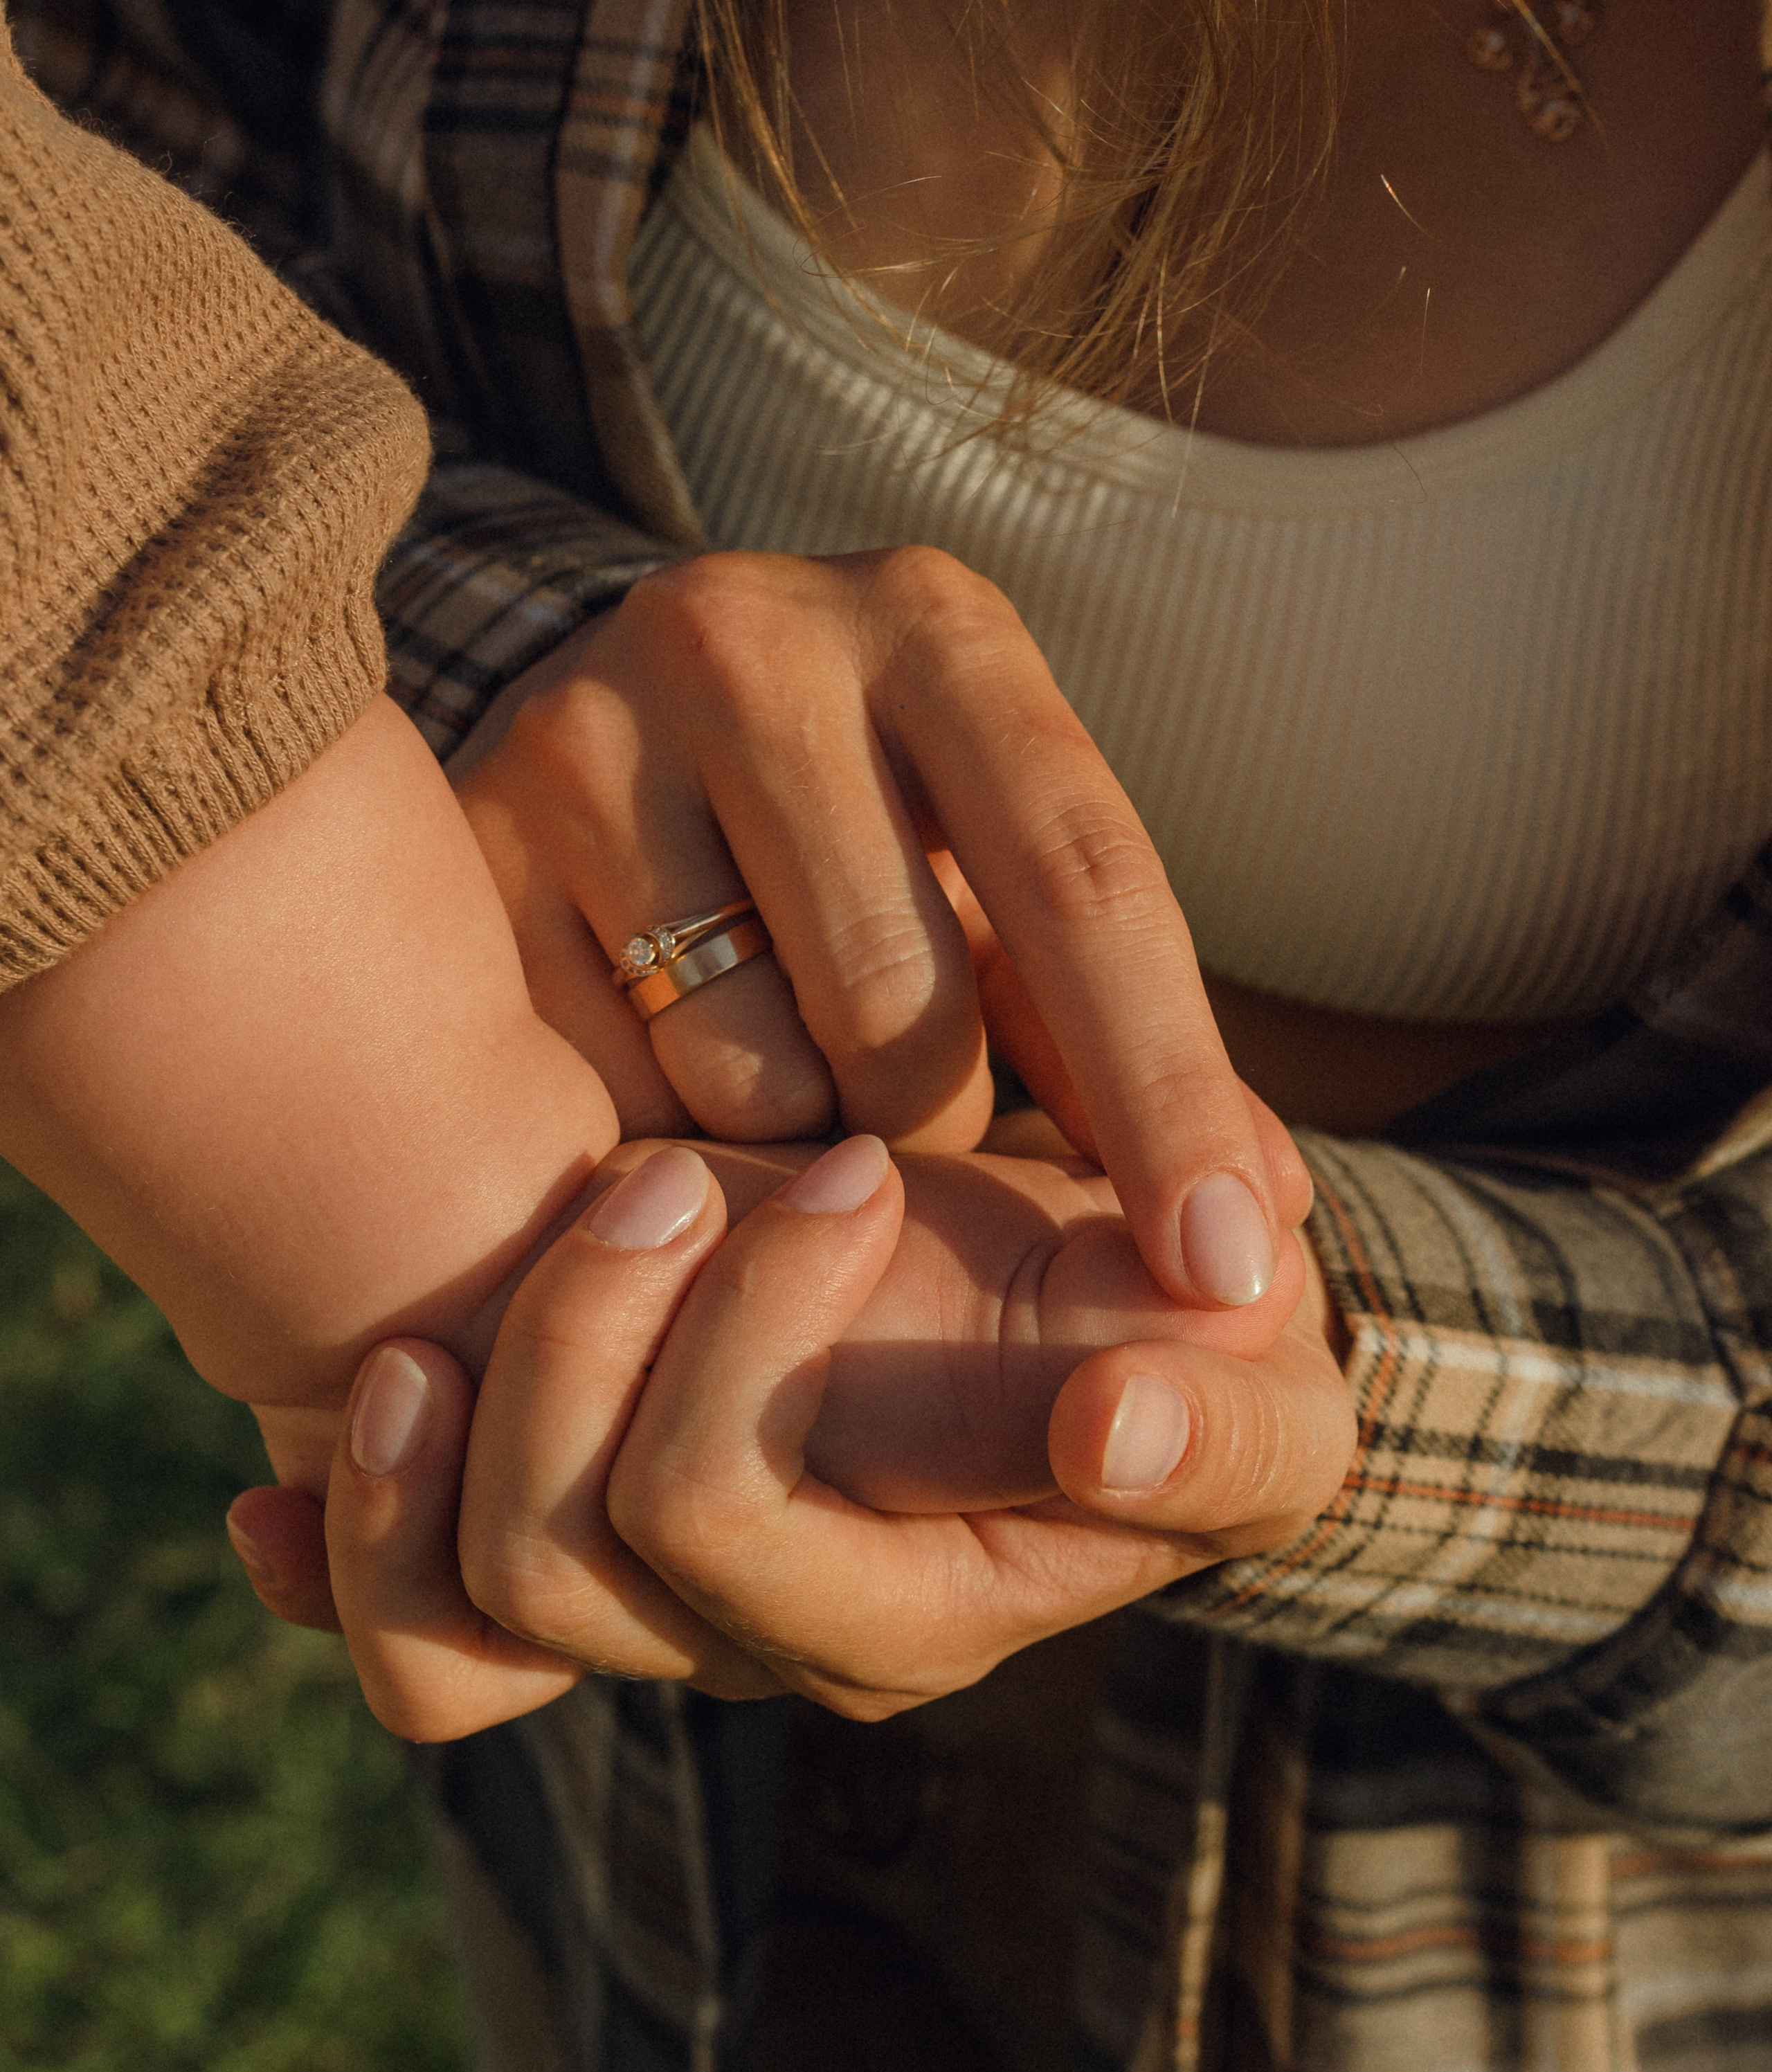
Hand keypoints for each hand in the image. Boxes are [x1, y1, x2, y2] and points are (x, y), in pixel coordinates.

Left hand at [230, 1142, 1355, 1735]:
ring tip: (520, 1241)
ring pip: (453, 1605)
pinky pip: (411, 1635)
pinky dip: (332, 1559)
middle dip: (579, 1337)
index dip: (741, 1349)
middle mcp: (759, 1645)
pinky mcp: (578, 1559)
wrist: (1111, 1336)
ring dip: (450, 1411)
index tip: (845, 1168)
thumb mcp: (1258, 1377)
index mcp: (910, 1619)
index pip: (724, 1523)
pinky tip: (270, 1487)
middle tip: (661, 1173)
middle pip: (555, 1565)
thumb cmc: (1183, 1341)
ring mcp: (654, 1613)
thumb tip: (1115, 1417)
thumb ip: (1222, 1424)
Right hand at [451, 547, 1311, 1309]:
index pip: (1087, 882)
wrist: (585, 733)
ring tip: (765, 1084)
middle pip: (907, 1015)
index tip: (1226, 1269)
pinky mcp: (466, 841)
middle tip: (897, 1126)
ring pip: (753, 1078)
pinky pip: (609, 1101)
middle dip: (934, 1133)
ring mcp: (589, 730)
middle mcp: (756, 641)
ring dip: (795, 1155)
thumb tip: (1259, 1236)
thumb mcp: (988, 888)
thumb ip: (1112, 1040)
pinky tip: (651, 1086)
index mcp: (941, 634)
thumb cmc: (843, 845)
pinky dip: (664, 1150)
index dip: (1168, 1095)